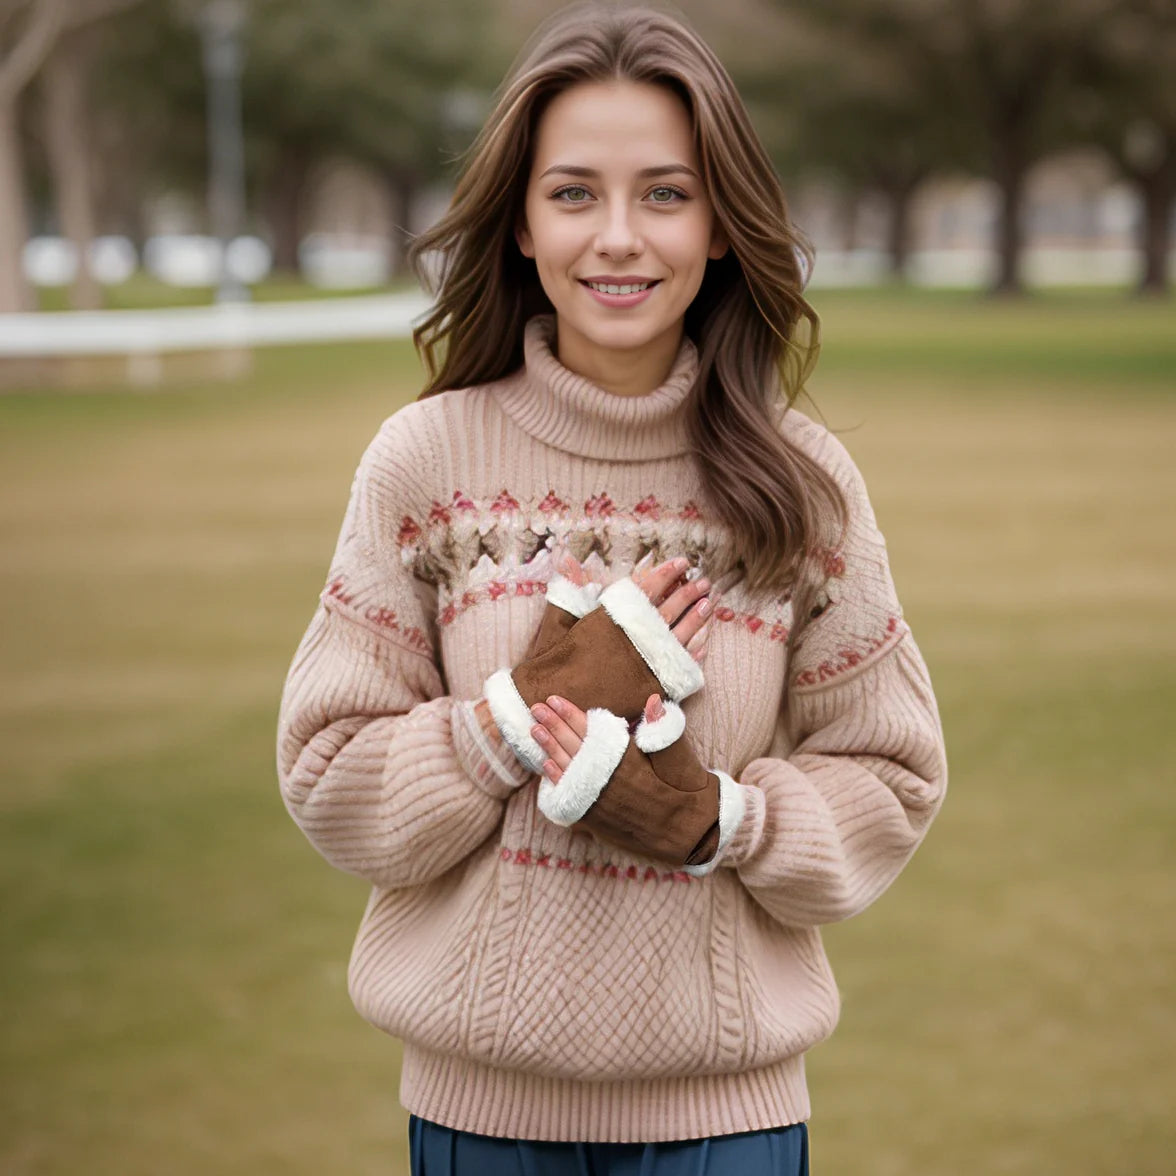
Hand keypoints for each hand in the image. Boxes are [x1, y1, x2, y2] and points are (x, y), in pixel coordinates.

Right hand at [483, 549, 716, 771]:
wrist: (554, 700)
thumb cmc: (556, 662)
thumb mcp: (560, 621)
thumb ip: (571, 591)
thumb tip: (568, 560)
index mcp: (613, 618)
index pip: (647, 588)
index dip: (666, 573)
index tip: (682, 563)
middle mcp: (631, 639)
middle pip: (668, 610)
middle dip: (688, 593)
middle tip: (704, 582)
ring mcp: (644, 663)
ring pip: (678, 636)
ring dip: (696, 618)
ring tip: (710, 603)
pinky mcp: (650, 687)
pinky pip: (679, 667)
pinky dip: (692, 653)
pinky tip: (703, 643)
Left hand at [529, 691, 735, 871]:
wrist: (689, 831)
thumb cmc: (686, 787)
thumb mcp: (680, 755)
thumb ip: (663, 728)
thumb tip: (652, 700)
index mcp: (626, 761)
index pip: (591, 731)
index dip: (570, 714)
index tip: (553, 699)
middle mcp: (609, 781)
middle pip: (573, 747)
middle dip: (552, 726)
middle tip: (535, 708)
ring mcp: (600, 802)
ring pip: (568, 769)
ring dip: (548, 748)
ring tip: (533, 730)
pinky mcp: (597, 819)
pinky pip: (570, 795)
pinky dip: (556, 778)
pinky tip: (544, 766)